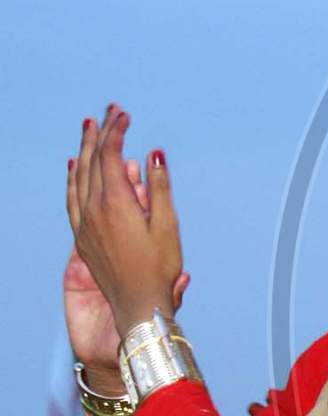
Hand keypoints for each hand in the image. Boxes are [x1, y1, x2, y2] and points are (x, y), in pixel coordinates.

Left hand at [66, 104, 184, 339]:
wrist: (137, 304)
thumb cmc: (159, 269)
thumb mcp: (168, 226)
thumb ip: (159, 187)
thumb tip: (153, 154)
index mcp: (115, 204)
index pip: (111, 156)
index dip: (117, 132)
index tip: (125, 116)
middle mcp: (93, 209)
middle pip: (92, 161)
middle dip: (100, 133)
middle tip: (108, 112)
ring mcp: (84, 223)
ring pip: (78, 176)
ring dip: (84, 150)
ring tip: (89, 129)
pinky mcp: (82, 235)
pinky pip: (71, 196)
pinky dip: (72, 176)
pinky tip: (74, 166)